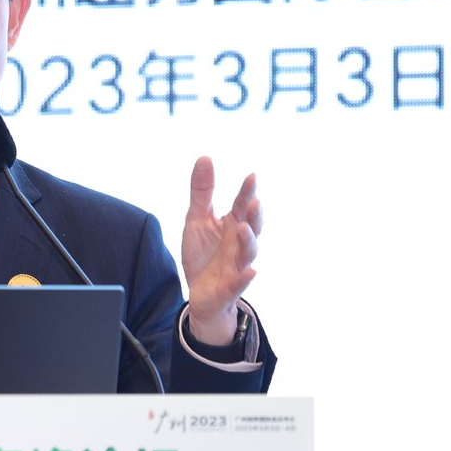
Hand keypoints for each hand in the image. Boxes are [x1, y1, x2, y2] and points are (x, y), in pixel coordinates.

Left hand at [181, 158, 259, 345]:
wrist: (200, 293)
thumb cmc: (203, 254)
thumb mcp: (197, 220)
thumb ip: (202, 192)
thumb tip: (205, 157)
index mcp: (232, 225)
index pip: (241, 205)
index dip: (247, 192)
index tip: (252, 176)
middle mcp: (238, 243)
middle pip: (251, 227)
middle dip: (253, 215)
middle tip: (253, 202)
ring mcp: (236, 265)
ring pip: (248, 253)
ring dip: (248, 241)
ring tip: (244, 229)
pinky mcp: (229, 286)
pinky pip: (239, 282)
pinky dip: (245, 277)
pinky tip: (251, 272)